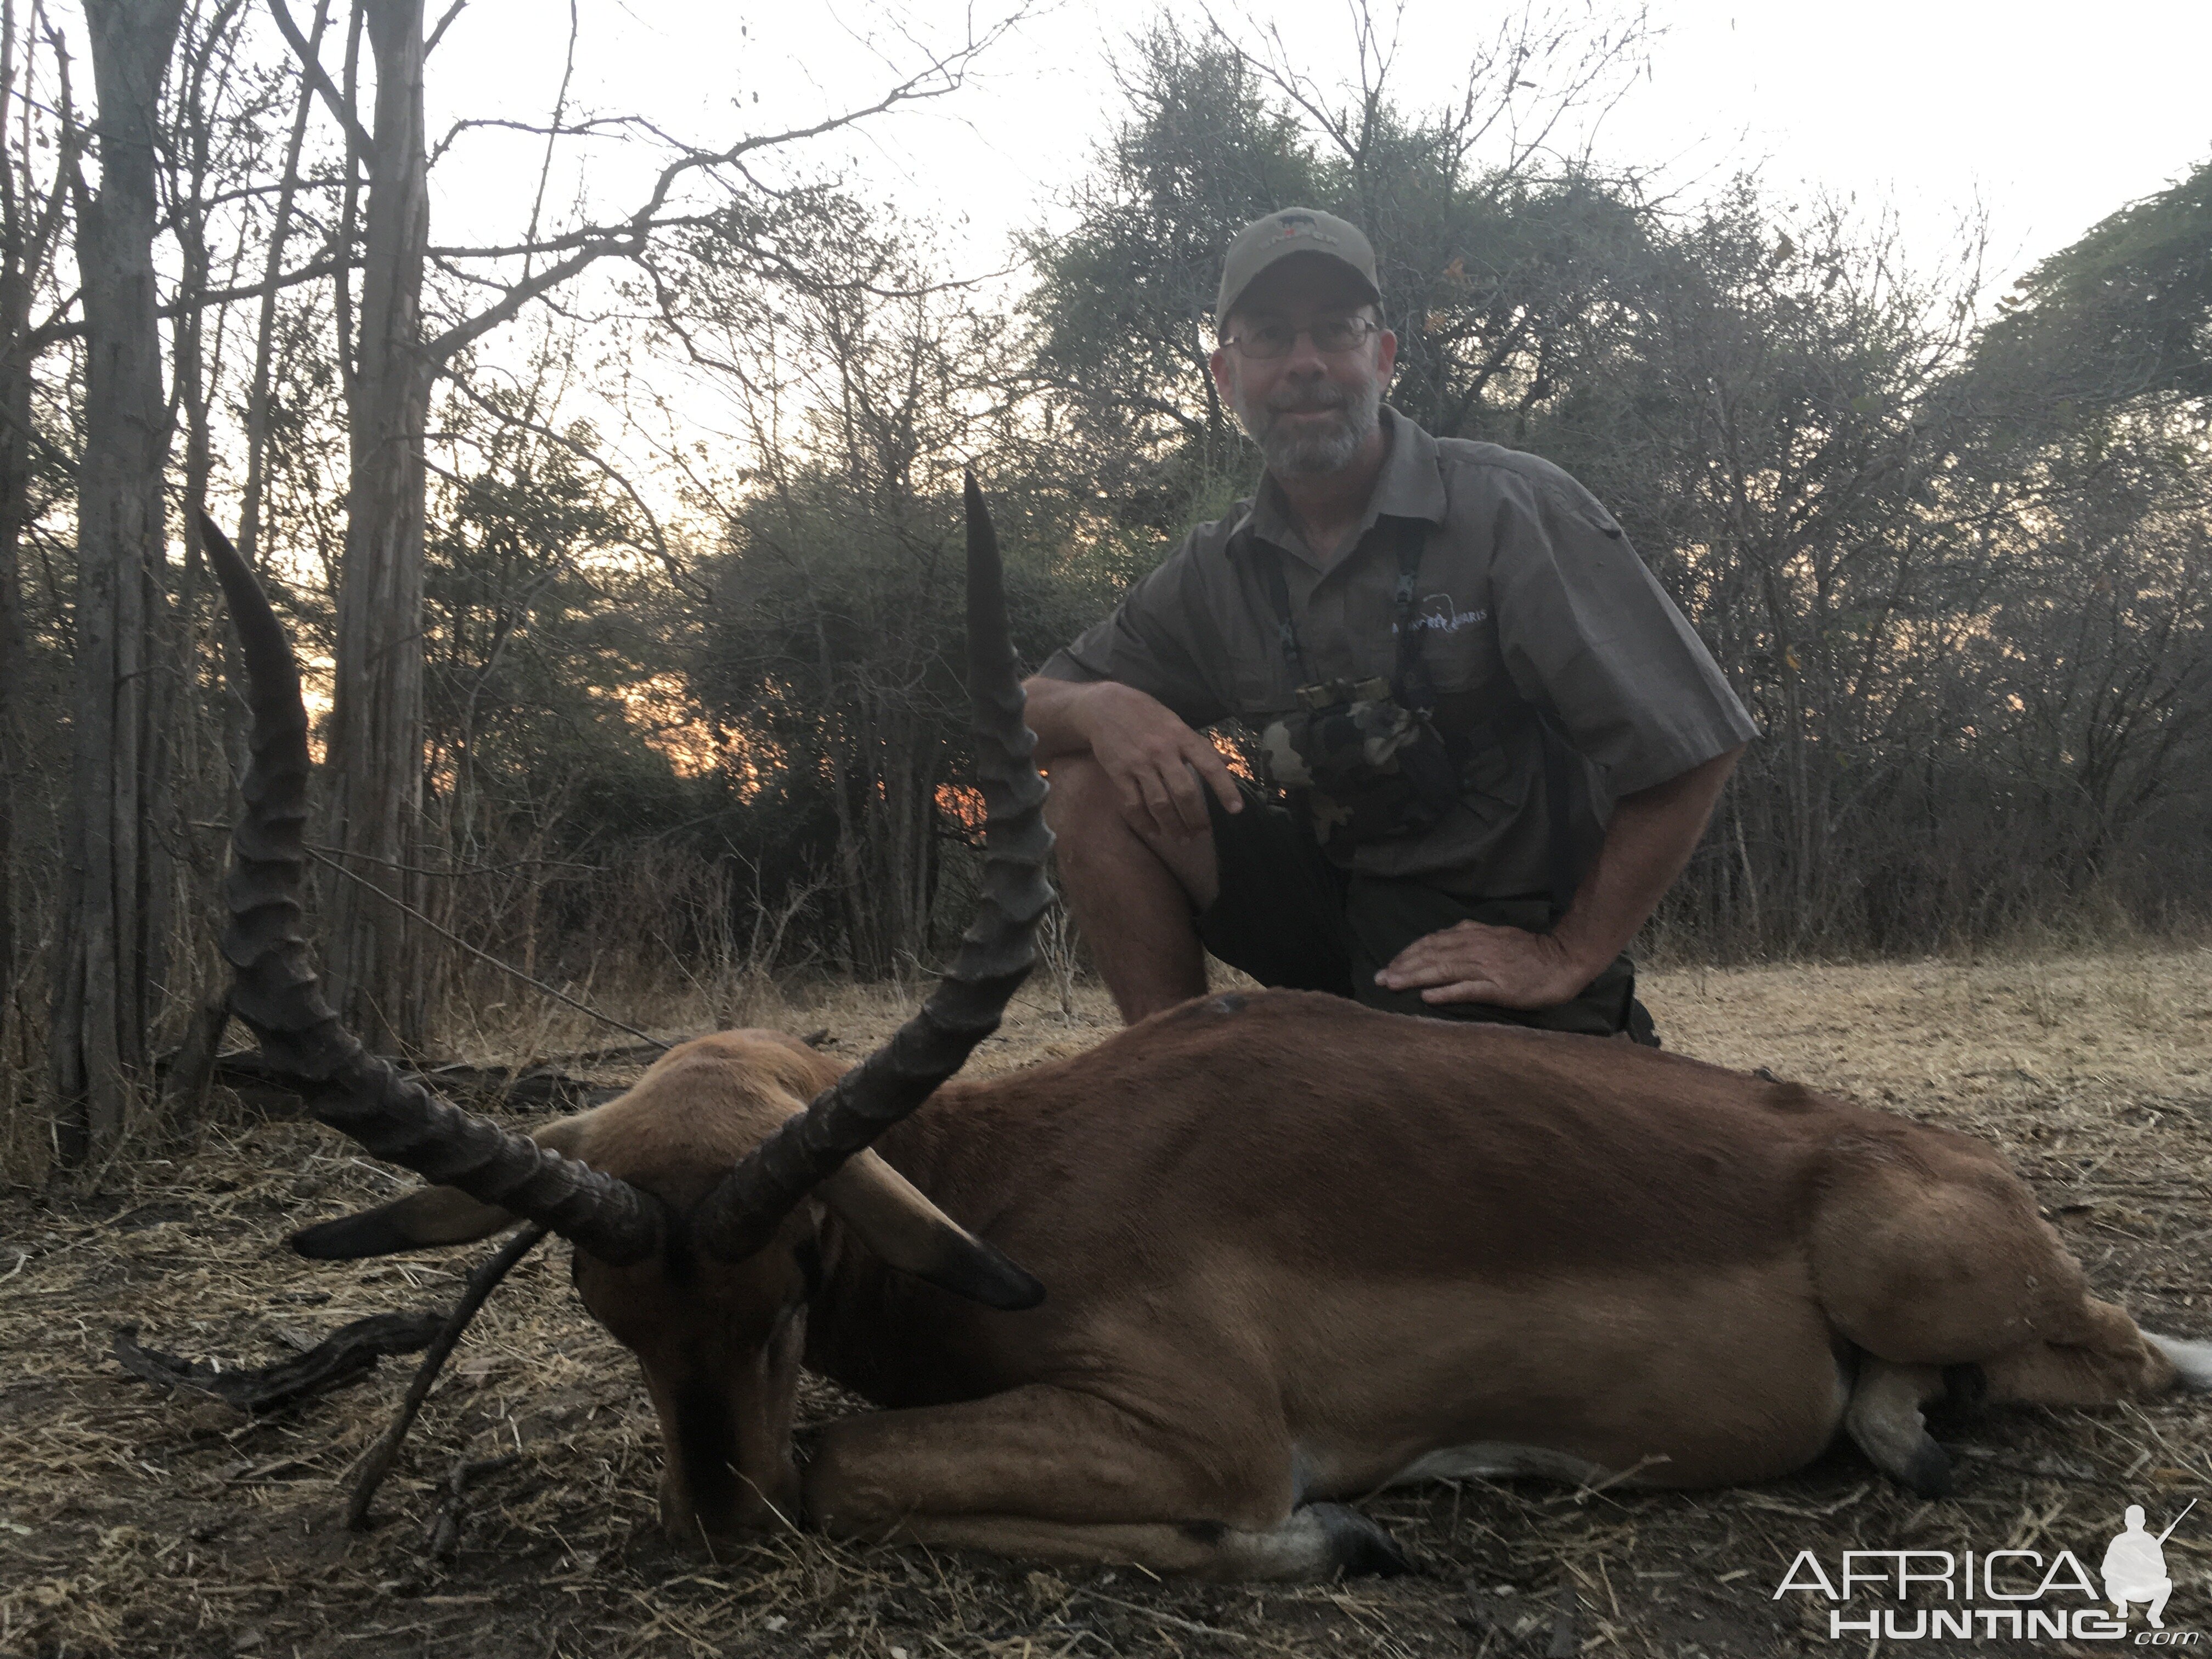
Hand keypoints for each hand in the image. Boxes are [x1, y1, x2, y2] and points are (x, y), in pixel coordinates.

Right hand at [1077, 682, 1242, 841]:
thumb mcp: (1177, 723)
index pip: (1210, 765)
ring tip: (1182, 840)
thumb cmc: (1147, 715)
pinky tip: (1155, 832)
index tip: (1236, 809)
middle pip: (1184, 791)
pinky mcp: (1119, 773)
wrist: (1105, 707)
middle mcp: (1162, 750)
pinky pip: (1133, 804)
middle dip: (1195, 817)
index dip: (1225, 789)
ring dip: (1173, 826)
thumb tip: (1228, 762)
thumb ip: (1201, 746)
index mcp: (1182, 736)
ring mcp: (1139, 763)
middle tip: (1201, 834)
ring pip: (1160, 803)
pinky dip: (1145, 822)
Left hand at [1373, 920, 1597, 1009]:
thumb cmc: (1530, 952)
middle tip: (1378, 978)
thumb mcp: (1496, 936)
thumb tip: (1442, 942)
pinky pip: (1467, 989)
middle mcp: (1475, 948)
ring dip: (1414, 977)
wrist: (1564, 958)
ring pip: (1442, 970)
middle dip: (1402, 966)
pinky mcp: (1498, 987)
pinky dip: (1446, 993)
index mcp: (1474, 936)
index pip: (1432, 942)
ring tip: (1391, 985)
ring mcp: (1486, 968)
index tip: (1389, 964)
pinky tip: (1427, 997)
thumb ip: (1470, 938)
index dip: (1408, 953)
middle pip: (1431, 955)